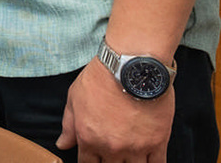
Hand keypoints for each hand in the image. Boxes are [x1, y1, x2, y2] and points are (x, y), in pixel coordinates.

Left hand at [59, 58, 174, 161]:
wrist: (130, 66)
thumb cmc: (101, 78)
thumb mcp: (74, 98)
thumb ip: (69, 125)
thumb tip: (62, 144)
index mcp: (89, 138)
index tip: (95, 159)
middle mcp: (112, 148)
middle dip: (110, 162)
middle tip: (114, 153)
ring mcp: (136, 147)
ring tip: (130, 155)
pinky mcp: (158, 143)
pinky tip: (148, 160)